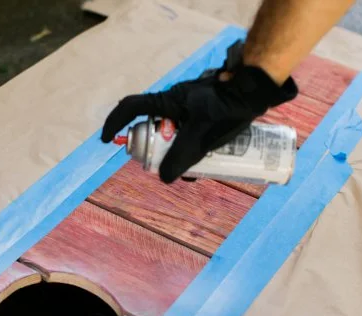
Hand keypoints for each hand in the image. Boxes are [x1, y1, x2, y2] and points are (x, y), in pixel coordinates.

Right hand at [100, 44, 298, 183]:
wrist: (254, 90)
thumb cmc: (225, 107)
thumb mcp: (201, 137)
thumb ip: (181, 157)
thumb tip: (165, 178)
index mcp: (165, 102)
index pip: (130, 109)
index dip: (114, 123)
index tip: (107, 140)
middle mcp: (172, 103)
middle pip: (152, 128)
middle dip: (155, 151)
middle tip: (164, 168)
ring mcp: (188, 107)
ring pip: (173, 134)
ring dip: (177, 152)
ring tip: (196, 170)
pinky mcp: (203, 112)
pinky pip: (189, 132)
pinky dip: (192, 147)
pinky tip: (209, 161)